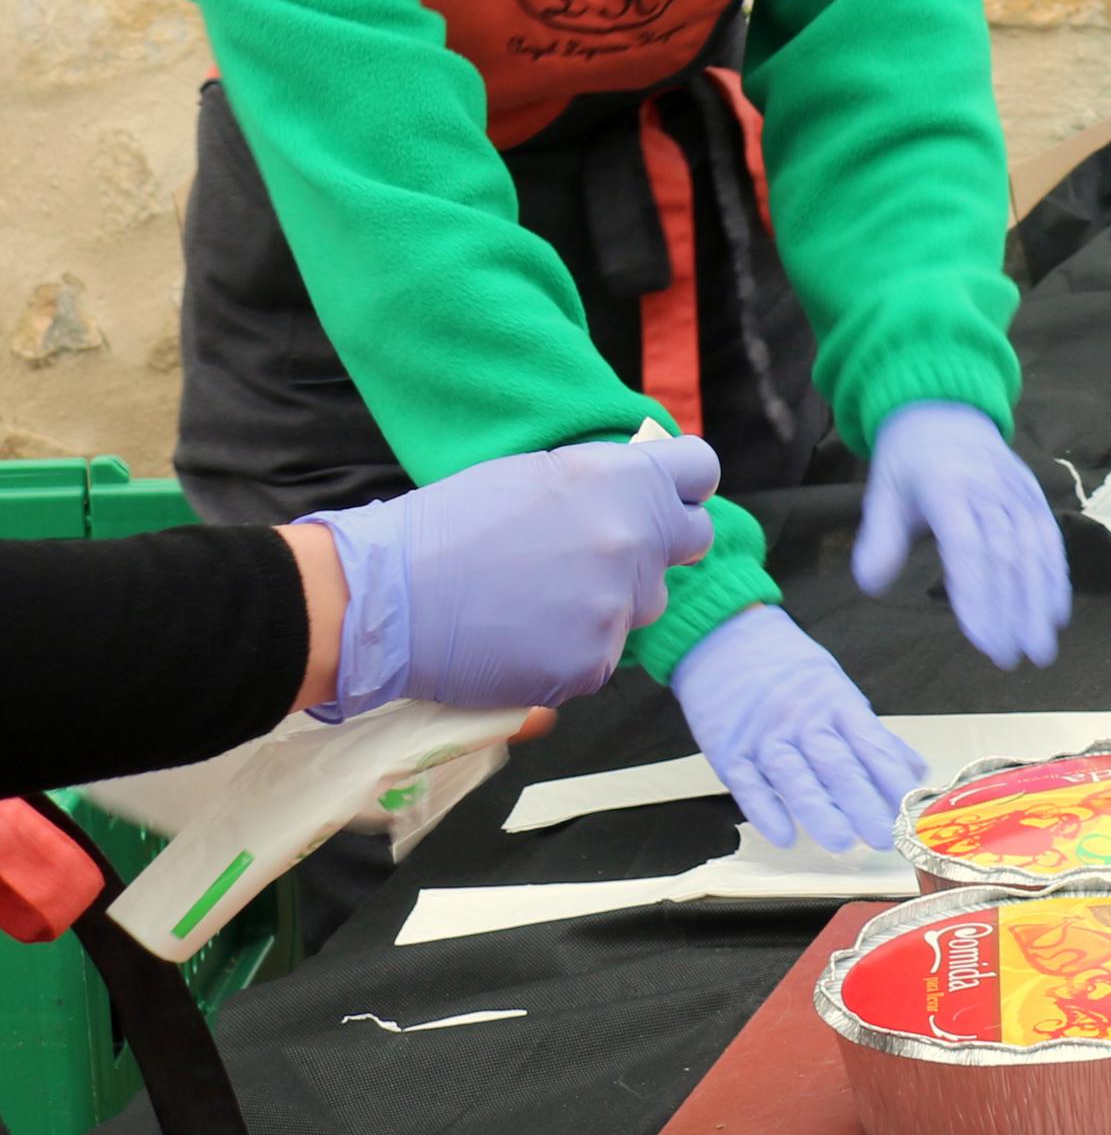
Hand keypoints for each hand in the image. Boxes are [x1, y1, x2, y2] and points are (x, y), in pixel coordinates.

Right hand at [298, 436, 719, 718]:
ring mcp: (618, 607)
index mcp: (623, 480)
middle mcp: (635, 540)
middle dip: (654, 544)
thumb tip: (647, 491)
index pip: (701, 470)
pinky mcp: (593, 664)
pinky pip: (601, 654)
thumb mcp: (537, 474)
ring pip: (642, 604)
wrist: (385, 598)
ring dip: (609, 602)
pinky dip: (571, 650)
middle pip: (688, 540)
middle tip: (595, 554)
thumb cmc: (448, 526)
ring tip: (536, 598)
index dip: (682, 485)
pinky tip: (519, 638)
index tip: (667, 496)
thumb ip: (604, 482)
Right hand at [668, 604, 928, 851]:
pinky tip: (784, 836)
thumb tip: (915, 770)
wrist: (725, 641)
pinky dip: (766, 811)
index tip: (913, 811)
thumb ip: (873, 736)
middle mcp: (803, 719)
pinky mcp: (729, 751)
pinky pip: (748, 785)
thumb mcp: (838, 692)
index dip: (893, 779)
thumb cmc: (790, 672)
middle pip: (837, 763)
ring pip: (794, 776)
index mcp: (837, 702)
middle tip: (885, 836)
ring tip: (843, 841)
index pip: (871, 745)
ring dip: (820, 811)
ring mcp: (764, 735)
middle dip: (863, 802)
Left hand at [852, 402, 1071, 668]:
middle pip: (1008, 556)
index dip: (978, 595)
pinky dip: (1056, 578)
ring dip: (1040, 603)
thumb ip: (879, 539)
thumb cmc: (908, 464)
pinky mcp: (1035, 498)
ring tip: (1040, 650)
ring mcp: (1019, 492)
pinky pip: (1051, 540)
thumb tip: (872, 587)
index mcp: (948, 487)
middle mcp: (991, 490)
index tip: (981, 640)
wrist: (945, 412)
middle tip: (1009, 659)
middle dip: (1012, 612)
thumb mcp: (882, 494)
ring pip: (1035, 552)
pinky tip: (1057, 614)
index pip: (969, 548)